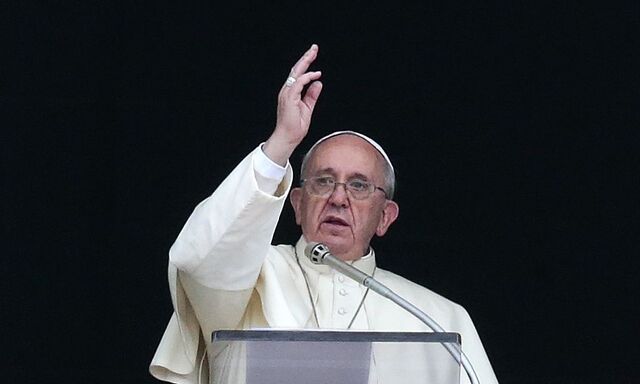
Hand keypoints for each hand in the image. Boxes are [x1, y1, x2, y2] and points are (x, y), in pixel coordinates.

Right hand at [264, 44, 322, 165]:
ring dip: (305, 62)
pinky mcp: (288, 98)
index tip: (314, 55)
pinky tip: (315, 74)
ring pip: (296, 73)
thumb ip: (312, 95)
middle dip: (306, 57)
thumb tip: (318, 83)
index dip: (306, 64)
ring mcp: (286, 94)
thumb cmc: (295, 127)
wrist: (288, 138)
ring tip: (313, 53)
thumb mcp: (308, 108)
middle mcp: (287, 91)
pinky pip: (298, 84)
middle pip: (296, 70)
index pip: (298, 74)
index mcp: (291, 92)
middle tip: (314, 47)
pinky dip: (307, 78)